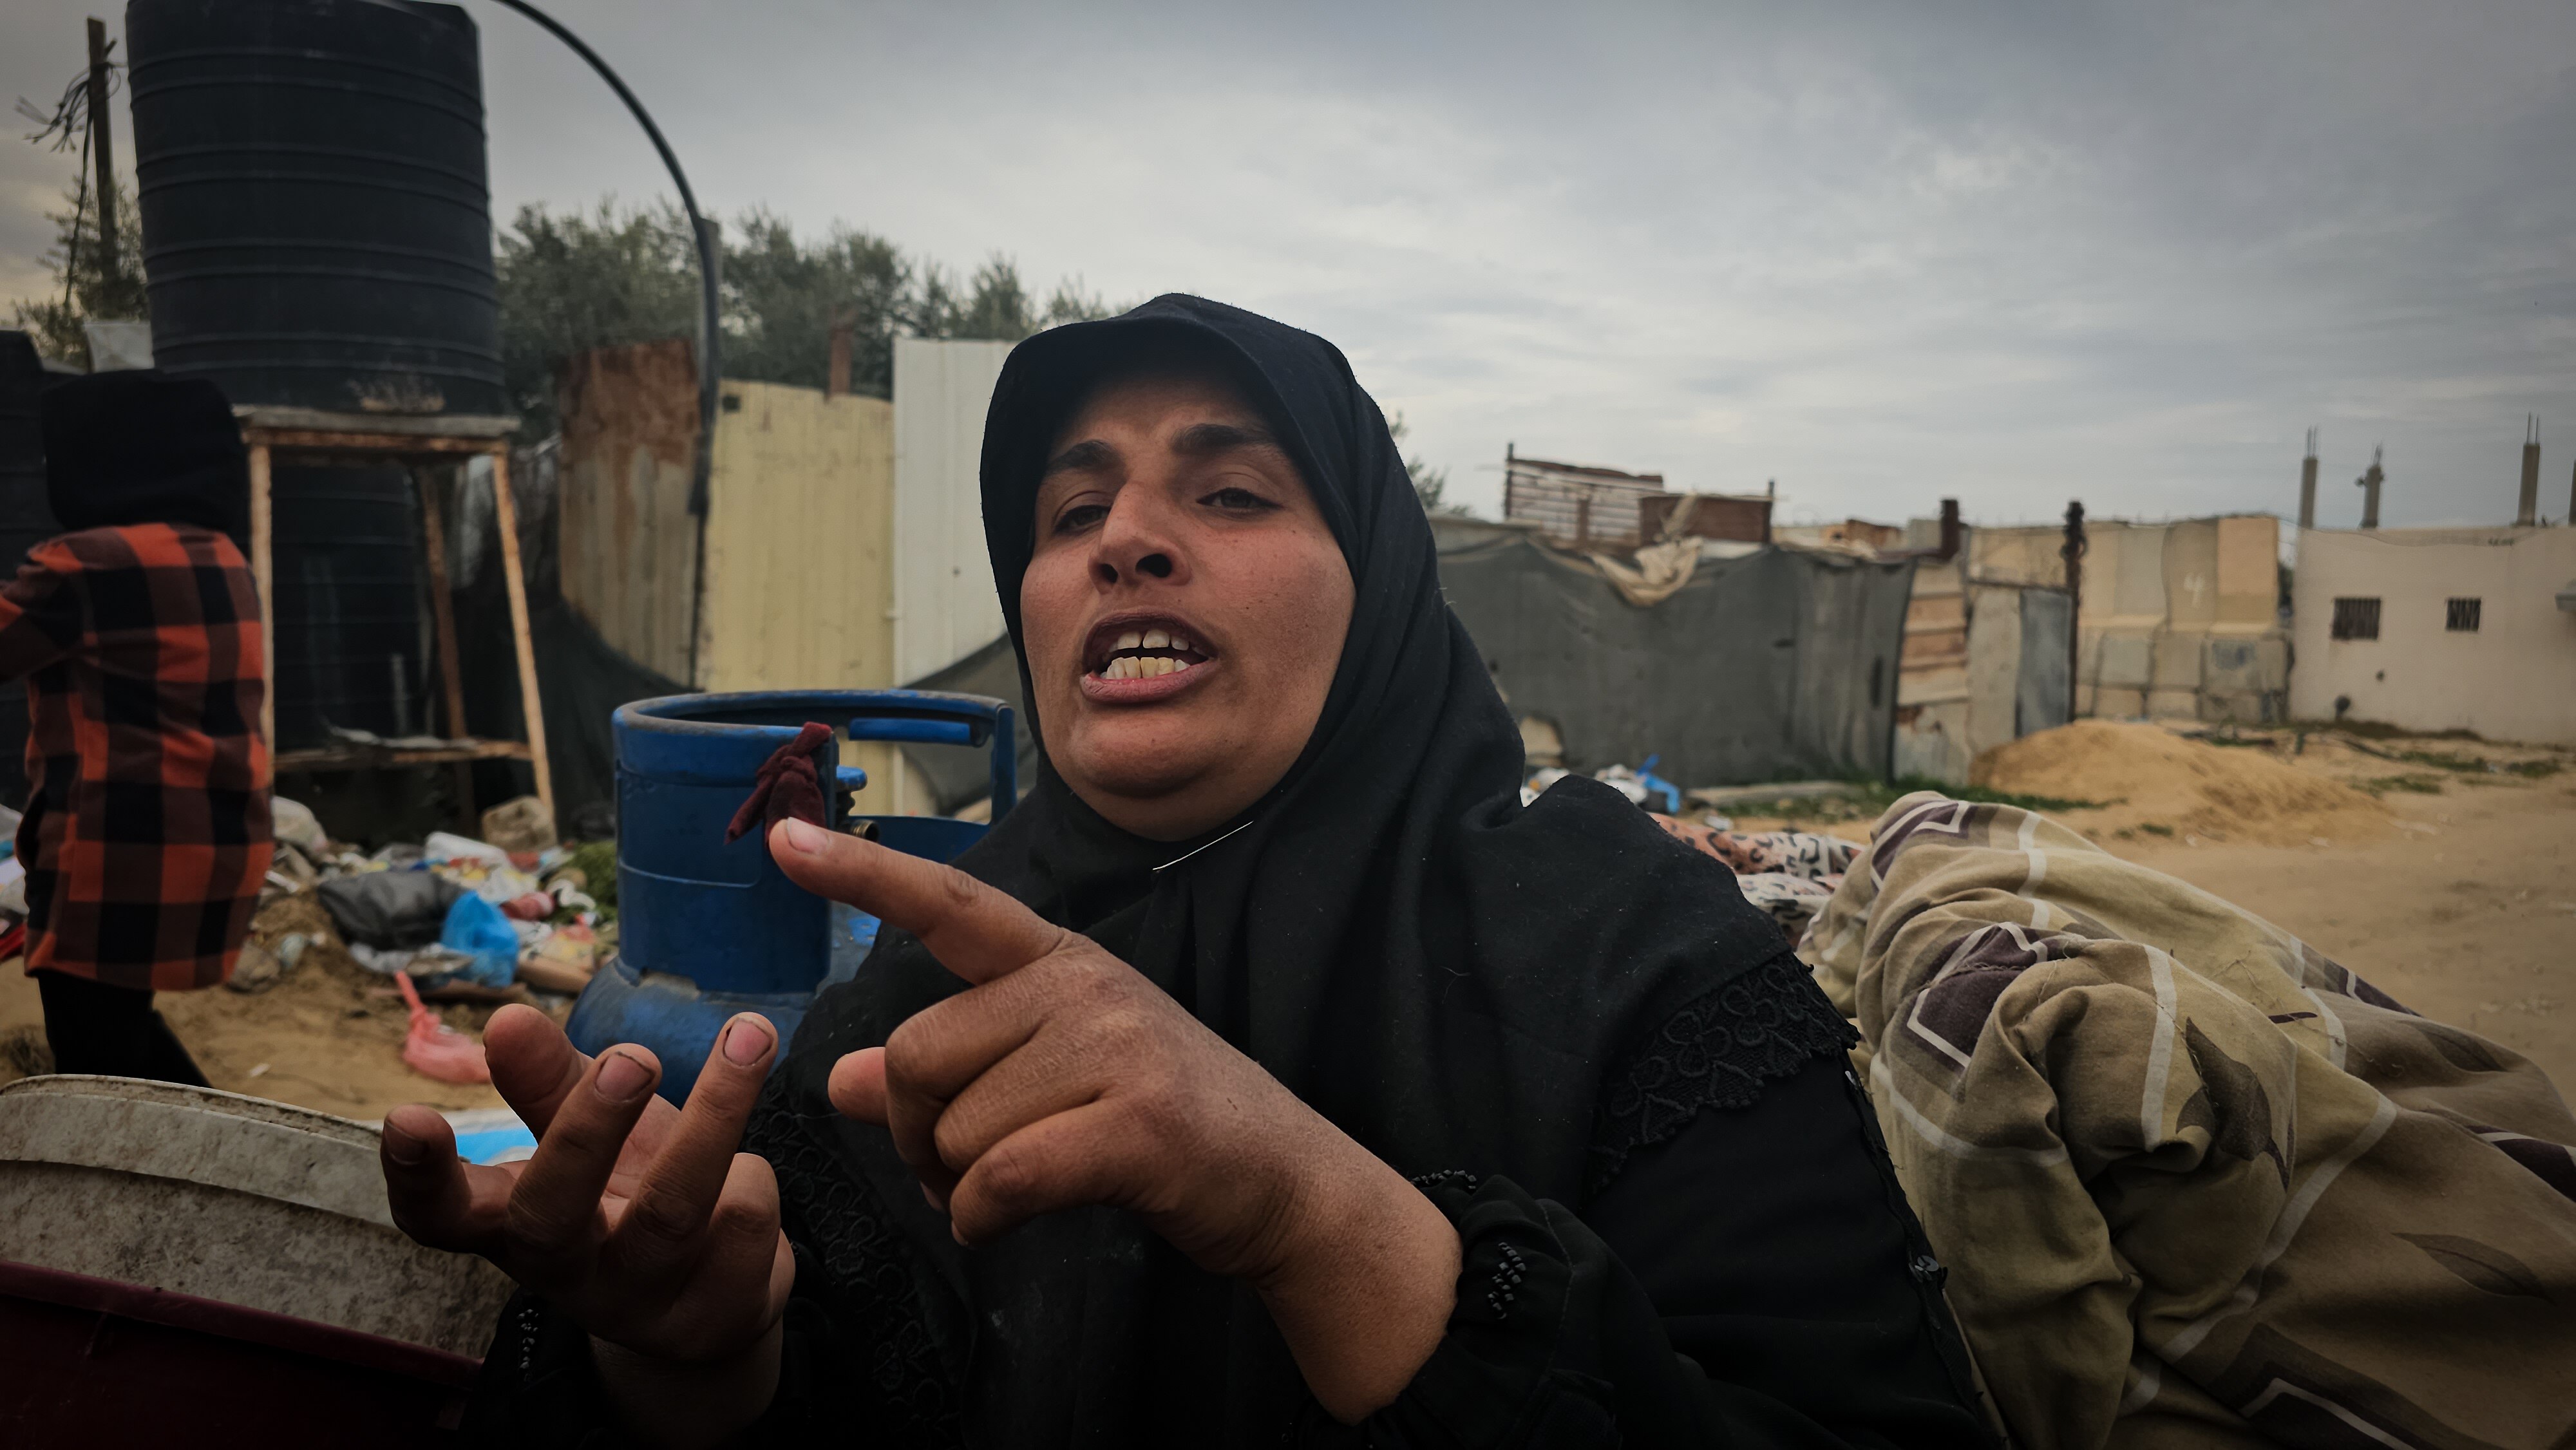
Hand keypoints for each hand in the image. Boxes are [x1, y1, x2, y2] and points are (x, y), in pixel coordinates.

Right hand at [379, 1005, 794, 1443]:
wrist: (712, 1300)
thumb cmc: (629, 1193)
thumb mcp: (588, 1133)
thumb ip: (551, 1081)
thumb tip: (507, 1017)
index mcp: (511, 1225)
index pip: (439, 1216)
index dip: (418, 1175)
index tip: (406, 1116)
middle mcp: (565, 1272)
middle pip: (553, 1216)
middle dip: (588, 1131)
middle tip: (632, 1056)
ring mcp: (638, 1303)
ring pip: (672, 1211)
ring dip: (714, 1115)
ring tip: (749, 1035)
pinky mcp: (712, 1318)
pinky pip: (745, 1222)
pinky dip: (754, 1177)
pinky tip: (748, 1171)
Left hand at [769, 817, 1457, 1419]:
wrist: (1284, 1180)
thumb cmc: (1161, 1124)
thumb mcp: (1054, 1078)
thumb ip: (950, 1071)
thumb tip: (848, 1079)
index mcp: (1060, 962)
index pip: (950, 907)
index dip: (862, 875)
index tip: (783, 839)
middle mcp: (1084, 986)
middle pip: (918, 1054)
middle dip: (914, 1133)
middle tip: (954, 1171)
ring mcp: (1116, 1048)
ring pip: (954, 1128)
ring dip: (955, 1186)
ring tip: (1005, 1194)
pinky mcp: (1136, 1122)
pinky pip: (999, 1178)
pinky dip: (982, 1219)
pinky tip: (1004, 1223)